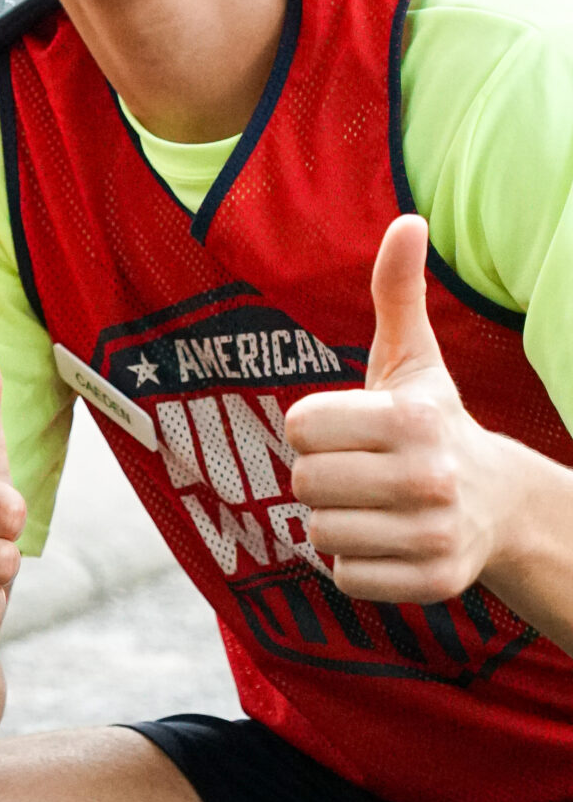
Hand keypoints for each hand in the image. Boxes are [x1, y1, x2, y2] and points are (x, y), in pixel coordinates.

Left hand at [285, 214, 513, 604]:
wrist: (500, 503)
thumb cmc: (433, 423)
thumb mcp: (414, 358)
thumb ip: (398, 292)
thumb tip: (407, 220)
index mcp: (412, 418)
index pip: (301, 427)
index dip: (314, 427)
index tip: (349, 429)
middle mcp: (427, 477)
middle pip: (304, 483)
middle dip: (321, 475)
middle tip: (359, 470)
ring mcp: (432, 534)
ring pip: (318, 533)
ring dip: (334, 520)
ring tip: (372, 505)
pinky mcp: (430, 581)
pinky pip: (344, 576)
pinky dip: (353, 562)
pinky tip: (385, 539)